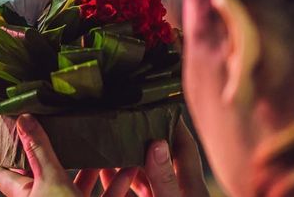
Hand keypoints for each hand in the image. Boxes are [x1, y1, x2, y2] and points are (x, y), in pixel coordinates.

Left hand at [0, 114, 139, 196]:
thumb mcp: (51, 180)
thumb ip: (40, 151)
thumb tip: (23, 121)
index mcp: (28, 196)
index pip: (4, 177)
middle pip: (45, 177)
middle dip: (53, 158)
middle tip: (50, 137)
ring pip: (79, 185)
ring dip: (90, 169)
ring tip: (98, 149)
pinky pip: (103, 196)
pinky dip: (114, 184)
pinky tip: (127, 170)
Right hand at [69, 120, 208, 196]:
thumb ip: (164, 179)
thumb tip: (156, 143)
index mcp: (189, 186)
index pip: (183, 146)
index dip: (172, 123)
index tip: (156, 104)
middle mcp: (179, 193)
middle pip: (159, 159)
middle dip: (139, 141)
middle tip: (118, 123)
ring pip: (145, 180)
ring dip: (125, 165)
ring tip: (103, 148)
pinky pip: (138, 195)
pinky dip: (121, 187)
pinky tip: (103, 180)